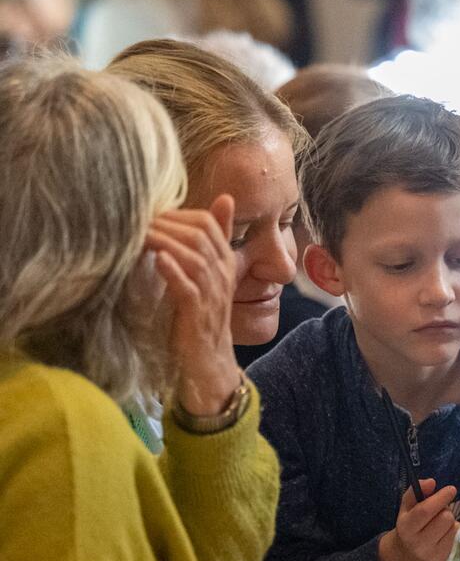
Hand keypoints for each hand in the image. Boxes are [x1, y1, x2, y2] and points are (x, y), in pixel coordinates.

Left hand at [145, 195, 239, 415]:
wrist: (208, 361)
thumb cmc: (198, 315)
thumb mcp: (204, 275)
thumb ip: (207, 242)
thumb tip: (222, 199)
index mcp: (224, 262)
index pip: (208, 223)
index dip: (178, 213)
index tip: (149, 213)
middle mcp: (222, 275)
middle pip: (200, 236)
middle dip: (167, 224)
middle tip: (135, 220)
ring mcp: (212, 295)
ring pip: (194, 258)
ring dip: (165, 242)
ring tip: (139, 234)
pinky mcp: (197, 315)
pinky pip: (189, 288)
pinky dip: (174, 272)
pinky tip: (158, 260)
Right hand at [378, 478, 458, 560]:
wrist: (409, 554)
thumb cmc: (411, 524)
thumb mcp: (407, 507)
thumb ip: (416, 491)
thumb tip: (431, 482)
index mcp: (407, 528)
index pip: (425, 510)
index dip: (440, 498)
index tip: (451, 489)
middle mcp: (418, 544)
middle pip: (445, 518)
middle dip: (446, 511)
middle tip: (440, 513)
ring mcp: (433, 556)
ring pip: (455, 529)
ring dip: (452, 524)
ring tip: (442, 526)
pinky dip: (457, 535)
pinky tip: (447, 537)